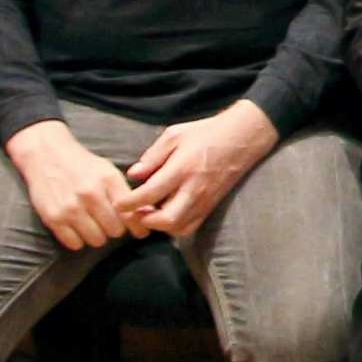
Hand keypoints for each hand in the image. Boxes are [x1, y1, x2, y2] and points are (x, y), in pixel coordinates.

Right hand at [6, 122, 142, 250]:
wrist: (45, 154)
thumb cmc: (82, 165)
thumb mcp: (108, 171)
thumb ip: (126, 193)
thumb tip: (148, 214)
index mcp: (108, 180)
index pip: (131, 213)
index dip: (138, 226)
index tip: (140, 232)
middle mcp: (90, 194)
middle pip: (115, 230)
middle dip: (116, 229)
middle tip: (110, 223)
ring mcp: (70, 207)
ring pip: (97, 240)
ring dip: (98, 236)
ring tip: (93, 224)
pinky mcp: (53, 218)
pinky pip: (75, 244)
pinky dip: (79, 240)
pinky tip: (78, 228)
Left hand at [124, 101, 278, 236]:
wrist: (242, 138)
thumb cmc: (205, 133)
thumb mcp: (174, 135)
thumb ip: (152, 156)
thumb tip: (133, 175)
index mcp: (182, 168)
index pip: (151, 193)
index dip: (130, 203)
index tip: (119, 205)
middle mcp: (194, 188)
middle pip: (167, 219)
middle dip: (146, 221)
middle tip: (134, 212)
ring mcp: (205, 200)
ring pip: (179, 227)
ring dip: (159, 226)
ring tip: (149, 213)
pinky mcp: (211, 206)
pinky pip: (190, 226)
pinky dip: (174, 227)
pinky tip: (166, 214)